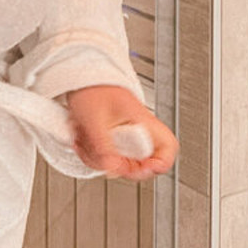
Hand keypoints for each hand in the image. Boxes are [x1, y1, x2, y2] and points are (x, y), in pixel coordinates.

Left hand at [63, 85, 177, 180]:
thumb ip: (104, 148)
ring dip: (98, 158)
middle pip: (142, 164)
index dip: (160, 163)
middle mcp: (138, 131)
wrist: (79, 77)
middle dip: (118, 165)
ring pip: (120, 163)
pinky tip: (81, 140)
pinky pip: (106, 157)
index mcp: (143, 122)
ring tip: (85, 141)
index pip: (168, 147)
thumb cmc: (92, 88)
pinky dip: (91, 153)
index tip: (142, 167)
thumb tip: (113, 169)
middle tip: (103, 158)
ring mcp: (125, 136)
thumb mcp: (95, 120)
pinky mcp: (112, 139)